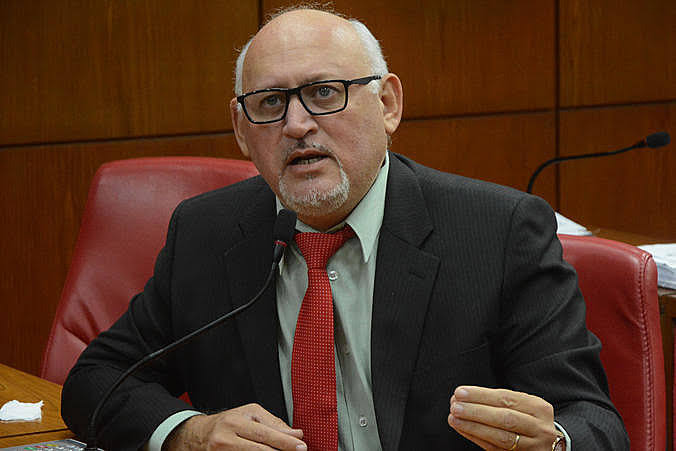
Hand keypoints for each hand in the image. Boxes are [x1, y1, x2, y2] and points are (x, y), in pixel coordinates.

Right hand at [164, 403, 305, 449]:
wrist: (196, 435)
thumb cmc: (226, 423)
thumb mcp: (248, 414)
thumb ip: (273, 423)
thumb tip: (295, 434)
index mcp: (234, 423)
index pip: (265, 434)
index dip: (285, 442)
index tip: (301, 445)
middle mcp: (225, 439)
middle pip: (260, 450)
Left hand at [448, 386, 557, 449]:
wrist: (551, 446)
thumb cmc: (529, 420)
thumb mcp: (525, 406)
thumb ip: (500, 401)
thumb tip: (465, 396)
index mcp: (538, 408)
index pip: (506, 398)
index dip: (481, 395)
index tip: (460, 392)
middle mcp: (539, 428)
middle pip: (505, 418)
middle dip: (477, 411)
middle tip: (455, 405)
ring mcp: (533, 446)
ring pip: (502, 437)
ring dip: (474, 427)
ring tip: (454, 418)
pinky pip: (496, 450)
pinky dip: (477, 438)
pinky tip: (463, 430)